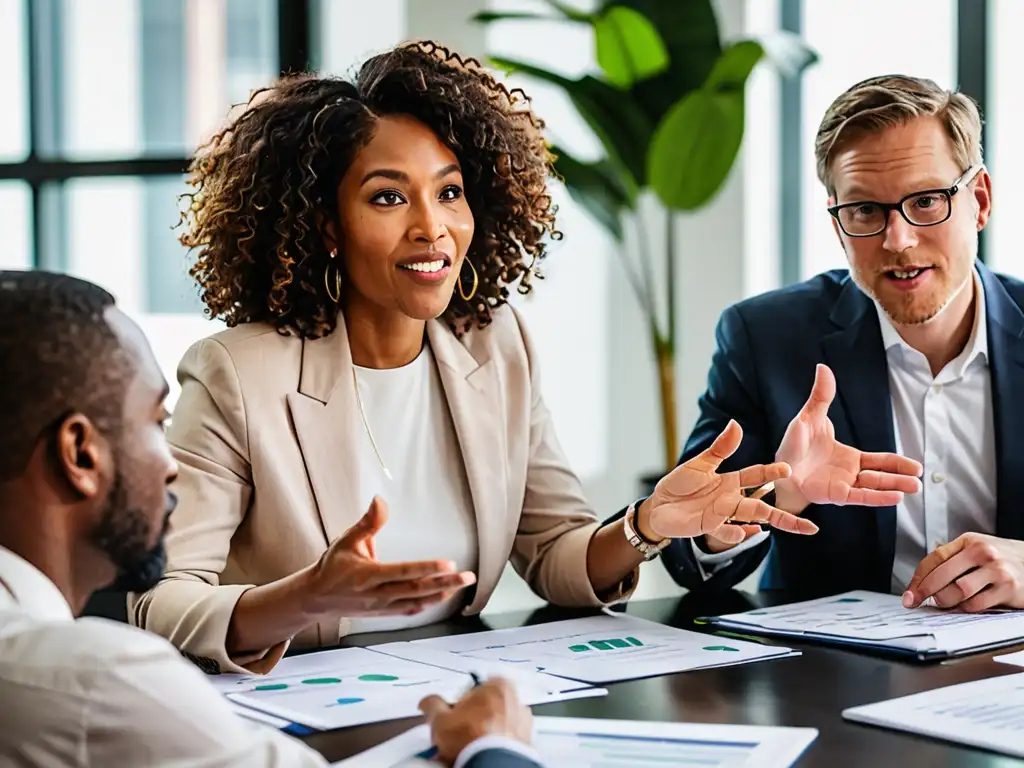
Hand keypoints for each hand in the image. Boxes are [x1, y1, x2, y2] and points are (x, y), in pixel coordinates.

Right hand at [307, 496, 476, 616]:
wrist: (316, 597)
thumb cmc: (333, 566)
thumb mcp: (346, 540)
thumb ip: (367, 522)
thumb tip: (380, 500)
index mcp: (367, 576)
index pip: (403, 572)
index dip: (427, 568)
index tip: (449, 564)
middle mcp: (376, 595)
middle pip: (416, 590)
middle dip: (444, 584)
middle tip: (467, 577)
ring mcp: (381, 607)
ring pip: (416, 603)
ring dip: (441, 595)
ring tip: (460, 585)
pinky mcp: (383, 613)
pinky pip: (410, 610)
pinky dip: (428, 604)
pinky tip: (443, 596)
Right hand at [419, 677, 532, 766]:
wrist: (493, 764)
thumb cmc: (472, 738)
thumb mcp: (440, 719)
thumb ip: (433, 705)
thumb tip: (427, 703)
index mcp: (497, 686)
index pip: (475, 688)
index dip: (460, 704)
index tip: (451, 715)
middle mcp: (515, 701)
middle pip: (487, 708)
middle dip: (472, 722)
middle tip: (456, 735)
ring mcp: (523, 723)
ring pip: (496, 727)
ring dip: (482, 736)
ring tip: (464, 750)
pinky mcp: (526, 745)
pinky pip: (505, 743)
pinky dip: (493, 748)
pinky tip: (477, 756)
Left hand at [641, 420, 818, 545]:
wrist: (659, 506)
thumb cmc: (680, 484)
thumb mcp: (700, 463)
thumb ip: (720, 448)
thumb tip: (736, 424)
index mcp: (731, 481)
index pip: (757, 476)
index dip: (772, 473)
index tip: (788, 470)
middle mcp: (731, 500)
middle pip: (763, 505)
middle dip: (785, 514)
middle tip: (811, 524)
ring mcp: (722, 515)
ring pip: (752, 518)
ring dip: (773, 522)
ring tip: (798, 527)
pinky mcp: (709, 527)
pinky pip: (726, 532)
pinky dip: (737, 534)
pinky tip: (752, 533)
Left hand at [773, 363, 922, 512]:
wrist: (776, 468)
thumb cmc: (792, 446)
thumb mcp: (809, 417)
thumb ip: (821, 396)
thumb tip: (823, 367)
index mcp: (848, 456)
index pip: (878, 460)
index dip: (896, 463)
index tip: (916, 465)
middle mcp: (849, 472)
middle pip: (881, 475)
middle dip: (900, 477)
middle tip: (920, 479)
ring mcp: (843, 483)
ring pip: (874, 486)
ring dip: (894, 486)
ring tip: (915, 487)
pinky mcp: (834, 494)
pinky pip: (860, 496)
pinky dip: (878, 497)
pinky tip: (895, 497)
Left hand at [903, 533, 1023, 611]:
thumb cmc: (1002, 559)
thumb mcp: (977, 550)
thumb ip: (953, 559)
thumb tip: (921, 580)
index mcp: (969, 541)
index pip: (935, 558)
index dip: (918, 578)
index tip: (909, 593)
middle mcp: (982, 552)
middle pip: (943, 574)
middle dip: (925, 592)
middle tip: (916, 602)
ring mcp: (996, 569)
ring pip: (958, 590)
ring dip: (945, 601)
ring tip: (943, 603)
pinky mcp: (1008, 588)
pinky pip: (977, 604)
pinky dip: (965, 609)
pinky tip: (963, 607)